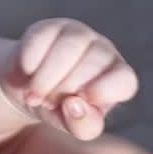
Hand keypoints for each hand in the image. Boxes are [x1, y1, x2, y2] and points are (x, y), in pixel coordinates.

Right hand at [2, 18, 138, 140]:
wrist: (31, 90)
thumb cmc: (61, 110)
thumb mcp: (74, 126)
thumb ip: (83, 126)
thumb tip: (75, 106)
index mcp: (118, 80)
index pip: (125, 80)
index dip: (105, 89)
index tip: (81, 99)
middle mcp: (104, 53)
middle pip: (93, 64)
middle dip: (65, 89)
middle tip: (48, 104)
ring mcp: (79, 35)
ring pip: (69, 48)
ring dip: (46, 78)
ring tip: (35, 96)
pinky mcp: (52, 27)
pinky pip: (42, 39)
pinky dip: (30, 63)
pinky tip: (27, 74)